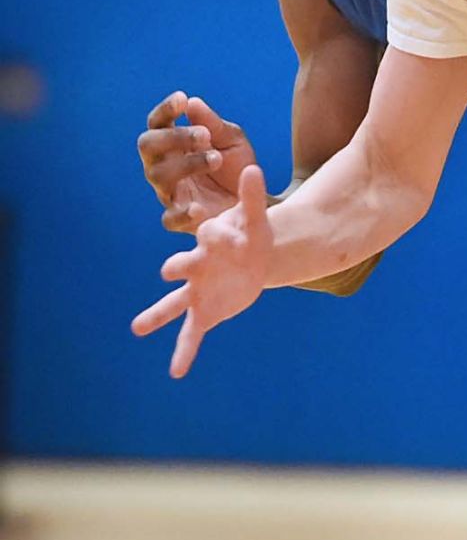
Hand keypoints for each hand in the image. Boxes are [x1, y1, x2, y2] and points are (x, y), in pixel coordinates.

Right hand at [133, 164, 272, 377]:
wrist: (254, 258)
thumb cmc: (252, 234)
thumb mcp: (256, 218)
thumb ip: (252, 196)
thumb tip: (252, 167)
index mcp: (209, 240)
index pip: (208, 234)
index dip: (220, 234)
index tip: (234, 235)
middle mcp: (196, 266)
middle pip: (179, 265)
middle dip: (177, 267)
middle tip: (169, 271)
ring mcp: (197, 290)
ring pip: (172, 304)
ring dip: (155, 315)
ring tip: (137, 327)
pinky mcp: (206, 311)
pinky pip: (191, 333)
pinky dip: (184, 352)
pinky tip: (177, 372)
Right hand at [136, 92, 258, 231]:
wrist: (258, 200)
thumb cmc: (238, 167)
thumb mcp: (233, 141)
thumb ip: (214, 124)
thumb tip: (193, 103)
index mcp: (173, 144)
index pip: (157, 123)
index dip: (165, 110)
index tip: (182, 99)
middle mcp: (164, 166)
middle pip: (148, 146)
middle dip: (173, 137)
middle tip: (205, 135)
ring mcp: (170, 193)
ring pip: (158, 176)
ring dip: (187, 164)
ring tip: (217, 159)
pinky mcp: (181, 220)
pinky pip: (169, 219)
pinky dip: (182, 213)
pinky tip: (198, 207)